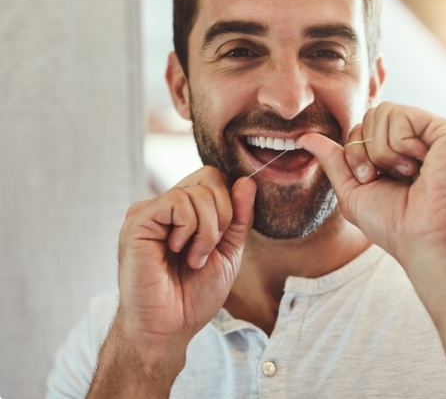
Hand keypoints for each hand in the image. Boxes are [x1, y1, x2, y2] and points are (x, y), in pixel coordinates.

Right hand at [115, 167, 256, 359]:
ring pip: (197, 191)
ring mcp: (149, 210)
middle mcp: (165, 205)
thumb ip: (239, 217)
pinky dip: (189, 229)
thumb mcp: (229, 252)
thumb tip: (248, 181)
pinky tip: (177, 252)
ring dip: (207, 231)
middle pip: (210, 177)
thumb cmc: (194, 295)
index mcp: (184, 210)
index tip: (222, 239)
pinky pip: (178, 201)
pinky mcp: (138, 220)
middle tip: (206, 251)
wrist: (169, 328)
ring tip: (192, 258)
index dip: (230, 204)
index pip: (215, 178)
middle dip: (223, 216)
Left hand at [299, 102, 445, 266]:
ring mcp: (432, 132)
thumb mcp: (351, 189)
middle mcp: (416, 136)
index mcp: (396, 147)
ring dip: (383, 151)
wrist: (422, 239)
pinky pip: (403, 116)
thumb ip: (332, 159)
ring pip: (384, 112)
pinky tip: (420, 166)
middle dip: (366, 150)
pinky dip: (400, 145)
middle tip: (386, 177)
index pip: (360, 126)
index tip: (371, 180)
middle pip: (370, 114)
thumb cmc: (392, 222)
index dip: (355, 152)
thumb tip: (304, 137)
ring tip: (406, 174)